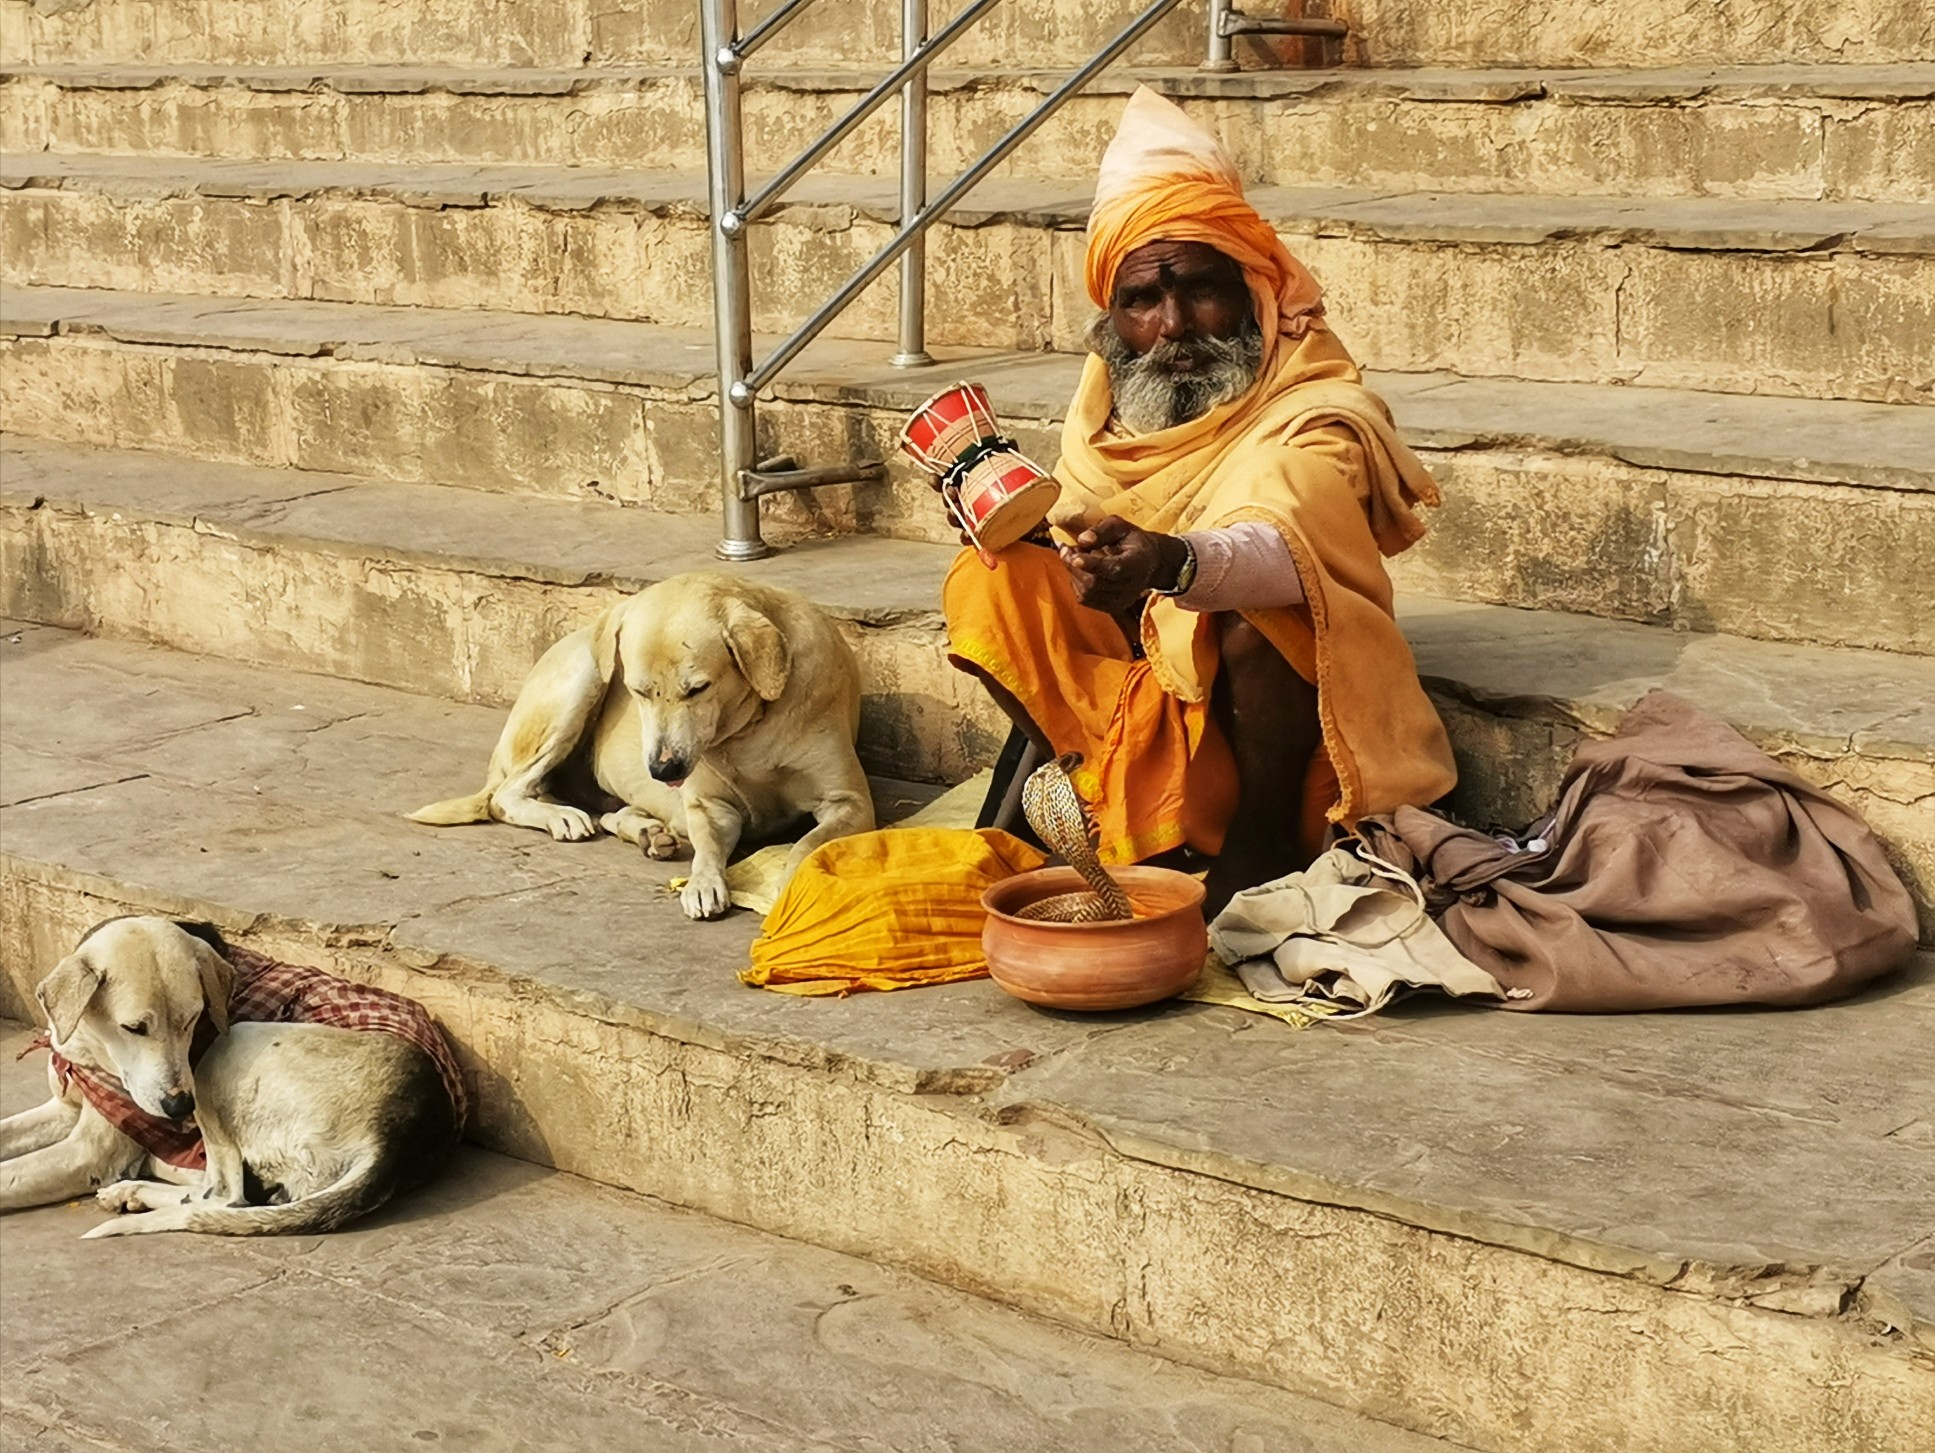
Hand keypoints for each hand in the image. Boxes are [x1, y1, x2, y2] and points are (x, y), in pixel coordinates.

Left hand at [1059, 517, 1187, 614]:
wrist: (1150, 564)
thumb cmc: (1133, 542)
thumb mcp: (1121, 526)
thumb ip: (1102, 530)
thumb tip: (1082, 540)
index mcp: (1137, 563)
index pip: (1114, 569)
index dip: (1092, 564)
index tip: (1075, 556)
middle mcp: (1131, 586)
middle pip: (1094, 583)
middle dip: (1073, 566)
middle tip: (1067, 549)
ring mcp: (1122, 600)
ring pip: (1087, 593)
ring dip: (1074, 574)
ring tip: (1076, 557)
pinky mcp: (1113, 607)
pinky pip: (1086, 599)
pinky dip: (1077, 584)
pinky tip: (1081, 571)